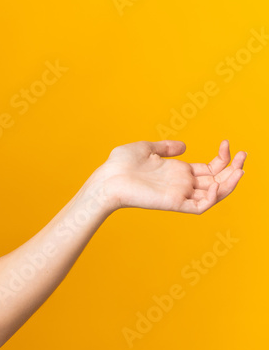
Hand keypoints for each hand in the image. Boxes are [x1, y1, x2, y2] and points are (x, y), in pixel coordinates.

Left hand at [94, 140, 245, 213]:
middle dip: (233, 169)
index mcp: (177, 172)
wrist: (106, 178)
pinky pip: (200, 206)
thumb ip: (165, 148)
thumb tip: (184, 146)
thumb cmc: (120, 165)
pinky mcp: (174, 203)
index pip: (209, 169)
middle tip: (244, 154)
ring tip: (241, 168)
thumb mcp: (145, 148)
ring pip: (213, 195)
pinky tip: (218, 184)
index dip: (222, 159)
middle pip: (216, 181)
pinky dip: (213, 198)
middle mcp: (182, 184)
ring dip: (230, 183)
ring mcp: (179, 194)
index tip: (227, 143)